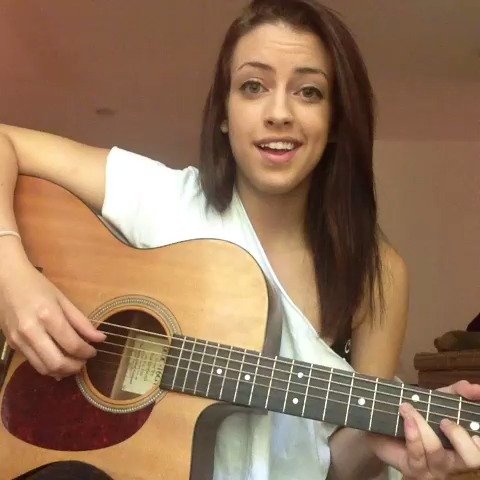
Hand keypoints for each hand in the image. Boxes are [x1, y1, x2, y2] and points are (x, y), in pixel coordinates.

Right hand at [0, 259, 104, 377]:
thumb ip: (82, 321)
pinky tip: (58, 360)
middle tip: (84, 362)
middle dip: (75, 367)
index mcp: (48, 316)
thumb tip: (101, 338)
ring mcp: (19, 340)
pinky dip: (48, 366)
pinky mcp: (12, 345)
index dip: (87, 352)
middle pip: (56, 362)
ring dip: (62, 371)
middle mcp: (31, 331)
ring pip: (43, 368)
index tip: (94, 351)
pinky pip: (32, 362)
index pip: (72, 344)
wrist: (5, 280)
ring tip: (73, 363)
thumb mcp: (63, 299)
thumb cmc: (38, 286)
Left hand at [368, 380, 479, 478]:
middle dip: (459, 437)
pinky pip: (416, 454)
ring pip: (437, 453)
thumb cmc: (420, 415)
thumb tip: (476, 388)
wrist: (384, 428)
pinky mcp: (413, 469)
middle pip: (472, 460)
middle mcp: (454, 462)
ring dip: (423, 426)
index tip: (473, 429)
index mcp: (464, 447)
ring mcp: (434, 469)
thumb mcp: (439, 400)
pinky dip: (412, 434)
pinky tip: (407, 419)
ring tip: (409, 409)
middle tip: (444, 421)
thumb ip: (458, 392)